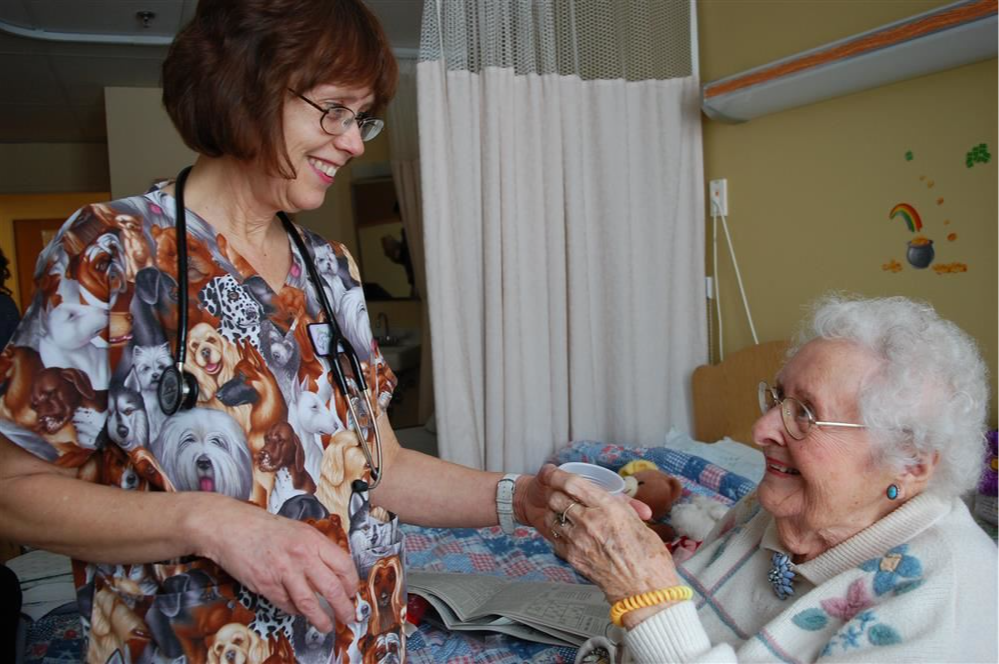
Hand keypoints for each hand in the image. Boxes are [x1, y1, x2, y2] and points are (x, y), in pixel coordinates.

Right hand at [189, 495, 358, 631]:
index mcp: (313, 540)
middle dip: (343, 607)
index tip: (352, 593)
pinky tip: (299, 611)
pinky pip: (287, 605)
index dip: (351, 583)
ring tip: (327, 626)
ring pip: (309, 603)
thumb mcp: (299, 531)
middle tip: (348, 616)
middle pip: (331, 588)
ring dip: (321, 619)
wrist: (233, 528)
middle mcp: (301, 555)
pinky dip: (295, 611)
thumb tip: (336, 571)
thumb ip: (318, 549)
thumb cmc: (266, 529)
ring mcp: (283, 572)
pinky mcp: (266, 585)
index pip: (343, 565)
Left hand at [533, 464, 678, 602]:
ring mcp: (578, 540)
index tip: (553, 472)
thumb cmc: (649, 559)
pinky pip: (556, 539)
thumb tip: (615, 500)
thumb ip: (623, 507)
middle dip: (557, 494)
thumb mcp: (639, 523)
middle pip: (557, 498)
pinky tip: (570, 535)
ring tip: (565, 516)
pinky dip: (560, 534)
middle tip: (563, 496)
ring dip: (556, 514)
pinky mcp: (573, 558)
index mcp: (608, 507)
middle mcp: (589, 521)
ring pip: (552, 518)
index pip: (573, 483)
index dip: (558, 475)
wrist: (644, 592)